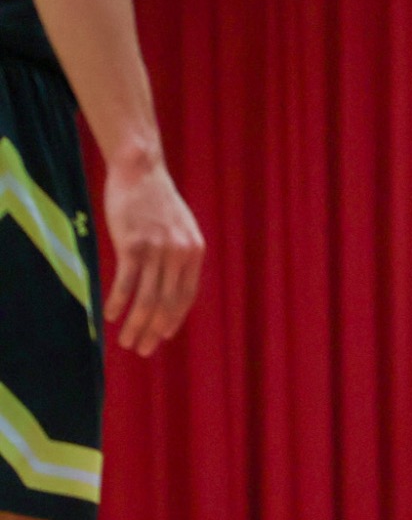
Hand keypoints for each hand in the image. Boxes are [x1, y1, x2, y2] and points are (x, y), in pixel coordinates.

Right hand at [104, 154, 204, 356]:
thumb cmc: (155, 200)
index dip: (173, 320)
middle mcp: (180, 254)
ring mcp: (157, 249)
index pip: (186, 296)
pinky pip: (126, 283)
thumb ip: (178, 257)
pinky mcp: (133, 244)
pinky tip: (110, 316)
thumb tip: (169, 289)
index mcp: (194, 251)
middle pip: (166, 303)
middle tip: (142, 350)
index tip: (162, 338)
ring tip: (125, 341)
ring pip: (147, 299)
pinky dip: (118, 303)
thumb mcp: (178, 228)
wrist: (140, 170)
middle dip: (153, 331)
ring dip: (135, 325)